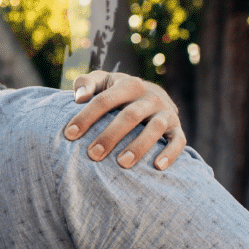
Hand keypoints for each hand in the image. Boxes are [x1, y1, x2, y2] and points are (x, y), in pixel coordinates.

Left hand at [63, 71, 185, 169]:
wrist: (151, 94)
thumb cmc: (116, 91)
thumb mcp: (101, 81)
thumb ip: (86, 83)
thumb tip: (79, 98)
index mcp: (128, 85)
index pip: (104, 100)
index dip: (86, 117)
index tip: (69, 135)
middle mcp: (149, 97)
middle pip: (130, 115)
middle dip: (111, 136)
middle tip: (93, 155)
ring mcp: (165, 112)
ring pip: (155, 128)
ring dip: (139, 146)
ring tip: (122, 164)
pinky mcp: (176, 127)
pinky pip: (178, 140)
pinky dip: (171, 153)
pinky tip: (157, 167)